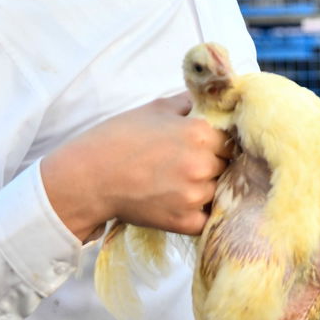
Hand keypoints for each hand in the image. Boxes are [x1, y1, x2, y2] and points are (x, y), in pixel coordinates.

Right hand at [42, 93, 231, 240]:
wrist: (88, 177)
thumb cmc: (118, 137)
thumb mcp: (155, 108)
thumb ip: (189, 103)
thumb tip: (211, 98)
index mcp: (200, 132)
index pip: (231, 138)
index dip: (219, 141)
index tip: (206, 144)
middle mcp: (202, 163)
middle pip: (228, 165)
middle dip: (214, 164)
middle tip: (189, 164)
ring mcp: (195, 195)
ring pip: (219, 191)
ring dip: (207, 188)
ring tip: (181, 183)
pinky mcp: (185, 221)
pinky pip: (209, 218)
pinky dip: (202, 213)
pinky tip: (184, 203)